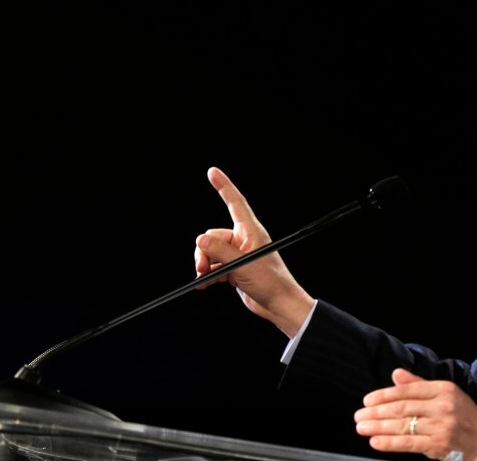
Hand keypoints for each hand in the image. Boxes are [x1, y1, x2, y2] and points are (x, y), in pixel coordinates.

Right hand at [194, 166, 314, 337]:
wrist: (277, 304)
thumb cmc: (270, 282)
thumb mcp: (242, 265)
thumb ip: (219, 251)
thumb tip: (199, 240)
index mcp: (251, 231)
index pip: (235, 203)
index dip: (224, 186)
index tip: (212, 172)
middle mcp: (243, 240)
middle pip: (213, 236)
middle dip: (204, 251)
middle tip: (203, 267)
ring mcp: (238, 255)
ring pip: (210, 252)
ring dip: (204, 264)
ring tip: (205, 278)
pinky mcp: (234, 269)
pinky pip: (213, 266)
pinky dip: (208, 275)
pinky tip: (205, 284)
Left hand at [354, 368, 476, 460]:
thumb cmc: (461, 414)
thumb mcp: (445, 393)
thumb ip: (418, 385)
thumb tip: (396, 374)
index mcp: (442, 389)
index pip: (407, 391)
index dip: (384, 395)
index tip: (367, 400)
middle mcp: (442, 406)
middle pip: (402, 408)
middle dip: (377, 412)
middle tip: (358, 415)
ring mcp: (441, 426)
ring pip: (403, 425)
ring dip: (379, 427)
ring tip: (362, 428)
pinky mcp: (439, 445)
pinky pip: (409, 443)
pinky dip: (390, 442)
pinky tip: (376, 441)